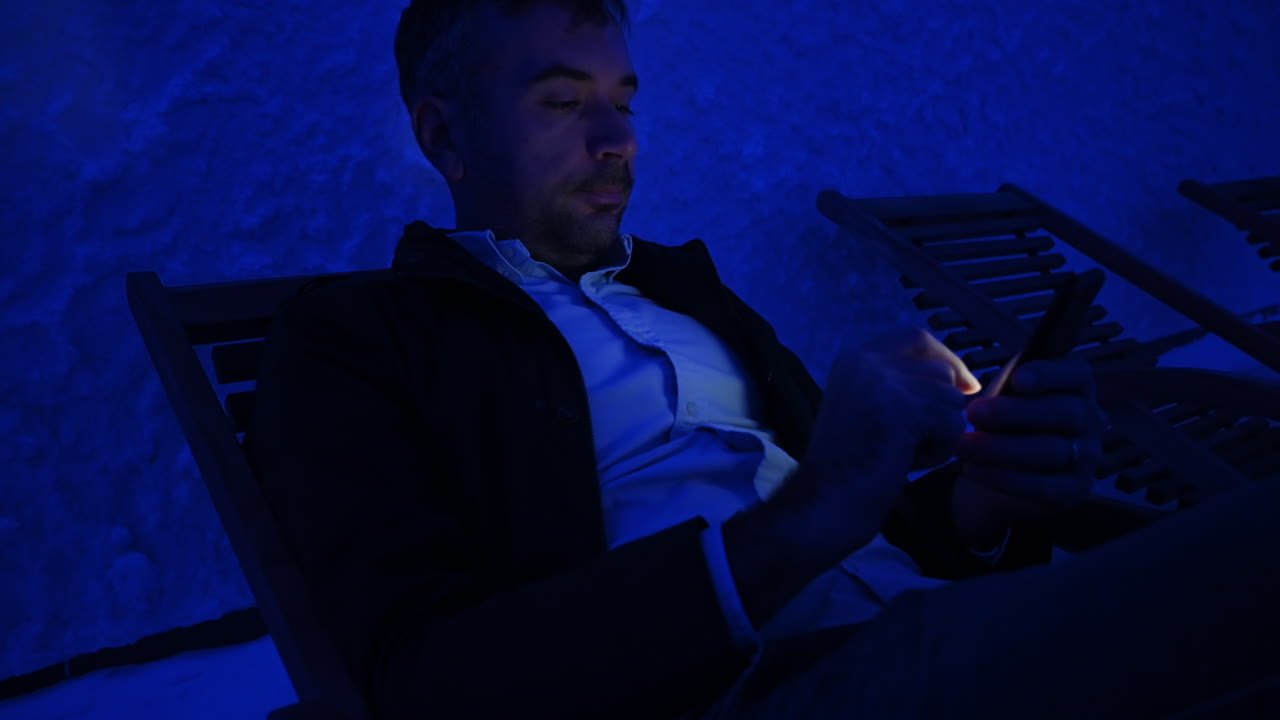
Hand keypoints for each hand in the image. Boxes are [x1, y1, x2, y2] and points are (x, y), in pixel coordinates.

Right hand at [777, 329, 980, 552]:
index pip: (917, 339)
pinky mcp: (902, 410)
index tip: (963, 387)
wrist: (823, 502)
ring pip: (951, 399)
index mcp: (853, 359)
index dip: (945, 360)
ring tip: (903, 455)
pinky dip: (939, 451)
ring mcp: (882, 383)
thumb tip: (964, 382)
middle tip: (910, 443)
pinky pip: (952, 424)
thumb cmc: (847, 468)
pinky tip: (906, 464)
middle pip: (941, 371)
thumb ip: (901, 386)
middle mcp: (865, 361)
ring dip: (939, 433)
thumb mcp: (868, 410)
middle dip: (941, 409)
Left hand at [952, 356, 1105, 547]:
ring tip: (964, 445)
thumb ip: (1003, 381)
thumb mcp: (1004, 392)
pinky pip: (1044, 486)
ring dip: (1002, 448)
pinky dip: (1005, 477)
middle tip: (973, 413)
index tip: (1017, 379)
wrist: (998, 467)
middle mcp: (1092, 420)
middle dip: (1015, 412)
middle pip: (1065, 412)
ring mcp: (1088, 457)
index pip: (1077, 374)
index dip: (1049, 375)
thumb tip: (975, 378)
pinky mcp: (1074, 490)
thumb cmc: (1004, 418)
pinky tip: (972, 469)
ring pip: (1053, 451)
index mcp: (1078, 387)